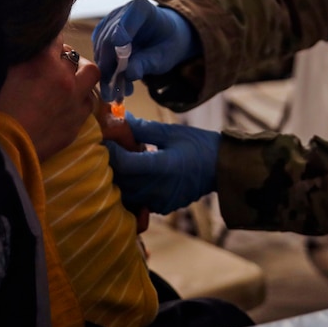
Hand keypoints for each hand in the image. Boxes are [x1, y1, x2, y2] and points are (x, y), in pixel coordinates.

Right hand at [0, 40, 99, 160]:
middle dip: (68, 56)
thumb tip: (26, 49)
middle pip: (77, 56)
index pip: (55, 38)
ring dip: (81, 75)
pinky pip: (88, 103)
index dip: (49, 41)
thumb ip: (20, 58)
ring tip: (70, 81)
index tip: (44, 46)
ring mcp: (75, 101)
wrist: (2, 150)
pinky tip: (70, 103)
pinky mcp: (77, 122)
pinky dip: (81, 99)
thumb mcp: (2, 74)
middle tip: (57, 63)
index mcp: (43, 63)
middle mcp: (65, 78)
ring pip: (91, 76)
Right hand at [92, 0, 199, 101]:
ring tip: (115, 95)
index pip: (125, 21)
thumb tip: (128, 74)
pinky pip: (100, 55)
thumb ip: (147, 63)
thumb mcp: (165, 55)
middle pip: (108, 39)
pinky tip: (116, 88)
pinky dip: (107, 72)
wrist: (166, 36)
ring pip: (101, 49)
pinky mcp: (102, 37)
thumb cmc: (169, 42)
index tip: (119, 55)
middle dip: (110, 66)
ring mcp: (109, 24)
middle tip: (113, 91)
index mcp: (140, 8)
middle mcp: (120, 13)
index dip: (120, 36)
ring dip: (107, 73)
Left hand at [104, 114, 220, 213]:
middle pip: (121, 181)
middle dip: (111, 166)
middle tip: (108, 150)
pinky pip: (138, 200)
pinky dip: (132, 188)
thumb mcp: (171, 132)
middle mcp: (159, 188)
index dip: (111, 152)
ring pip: (127, 193)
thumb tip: (119, 119)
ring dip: (120, 179)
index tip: (104, 140)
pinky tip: (136, 175)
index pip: (125, 164)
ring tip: (121, 163)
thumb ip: (143, 129)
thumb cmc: (199, 145)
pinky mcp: (163, 207)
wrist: (222, 168)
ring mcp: (160, 201)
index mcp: (162, 166)